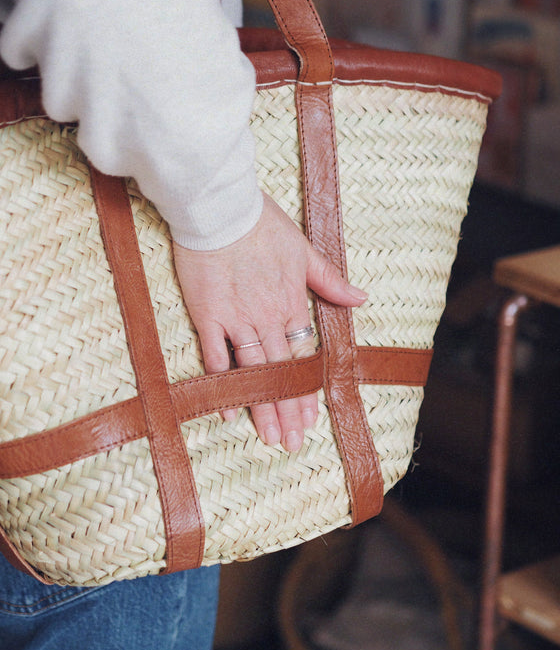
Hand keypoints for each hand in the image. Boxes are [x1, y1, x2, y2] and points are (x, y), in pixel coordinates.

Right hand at [172, 192, 366, 451]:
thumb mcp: (303, 248)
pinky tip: (227, 408)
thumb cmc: (261, 223)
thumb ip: (329, 280)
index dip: (306, 389)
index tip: (309, 417)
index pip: (303, 356)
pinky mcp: (207, 315)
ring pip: (253, 371)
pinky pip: (215, 356)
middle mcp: (267, 317)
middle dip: (287, 410)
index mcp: (291, 302)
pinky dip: (222, 382)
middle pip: (281, 372)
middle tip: (291, 442)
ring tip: (269, 437)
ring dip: (261, 406)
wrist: (220, 207)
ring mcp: (236, 319)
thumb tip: (361, 298)